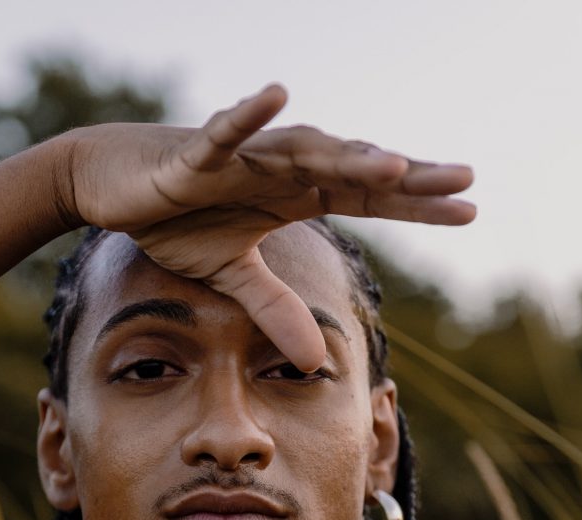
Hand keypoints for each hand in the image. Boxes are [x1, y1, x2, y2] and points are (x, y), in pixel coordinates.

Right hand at [64, 85, 474, 369]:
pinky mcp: (194, 155)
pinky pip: (224, 135)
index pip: (366, 201)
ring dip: (345, 156)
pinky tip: (276, 96)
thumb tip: (317, 362)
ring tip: (394, 166)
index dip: (415, 206)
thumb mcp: (231, 276)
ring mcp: (241, 158)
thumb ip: (275, 311)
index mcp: (292, 196)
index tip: (468, 212)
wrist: (113, 185)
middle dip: (406, 178)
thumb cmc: (176, 219)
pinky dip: (248, 119)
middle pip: (351, 171)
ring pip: (302, 153)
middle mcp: (278, 170)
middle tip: (464, 181)